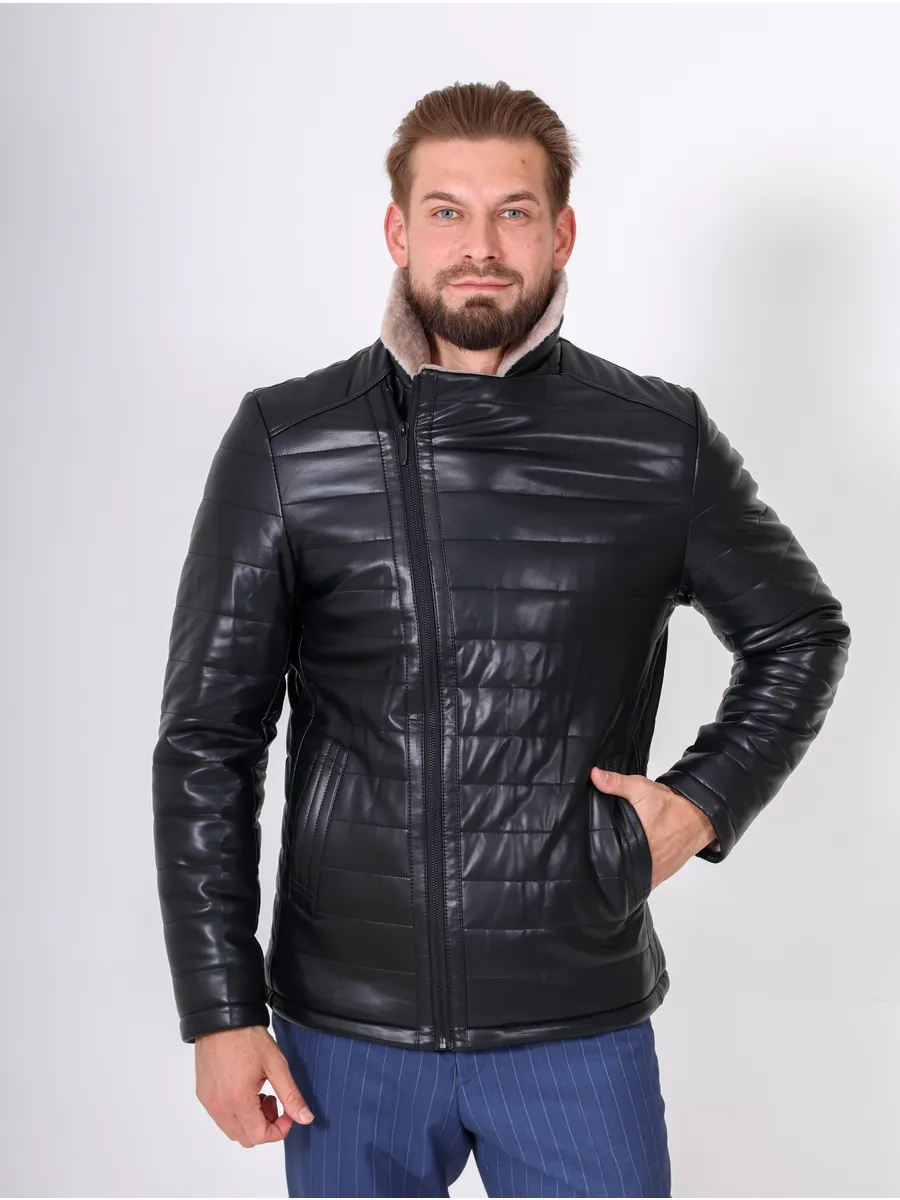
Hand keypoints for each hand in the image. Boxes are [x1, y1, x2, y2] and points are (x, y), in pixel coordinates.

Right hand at [194, 1024, 314, 1146]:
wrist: (221, 1019)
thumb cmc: (248, 1038)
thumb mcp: (276, 1065)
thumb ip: (291, 1095)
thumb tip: (305, 1118)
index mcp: (238, 1101)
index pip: (260, 1136)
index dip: (279, 1130)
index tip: (287, 1113)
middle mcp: (219, 1106)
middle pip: (246, 1138)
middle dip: (265, 1125)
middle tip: (273, 1100)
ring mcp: (208, 1102)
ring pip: (232, 1130)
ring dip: (250, 1121)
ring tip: (259, 1092)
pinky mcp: (203, 1095)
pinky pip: (221, 1117)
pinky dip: (236, 1113)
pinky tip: (245, 1089)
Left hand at [590, 767, 717, 891]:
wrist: (701, 818)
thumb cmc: (671, 805)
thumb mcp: (641, 788)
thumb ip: (616, 783)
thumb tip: (594, 775)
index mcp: (634, 842)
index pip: (606, 856)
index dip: (596, 854)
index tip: (587, 850)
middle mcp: (644, 862)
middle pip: (617, 868)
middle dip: (607, 861)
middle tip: (598, 853)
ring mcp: (654, 873)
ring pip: (630, 877)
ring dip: (623, 869)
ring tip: (613, 859)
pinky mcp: (662, 876)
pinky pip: (644, 879)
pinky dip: (637, 874)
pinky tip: (631, 864)